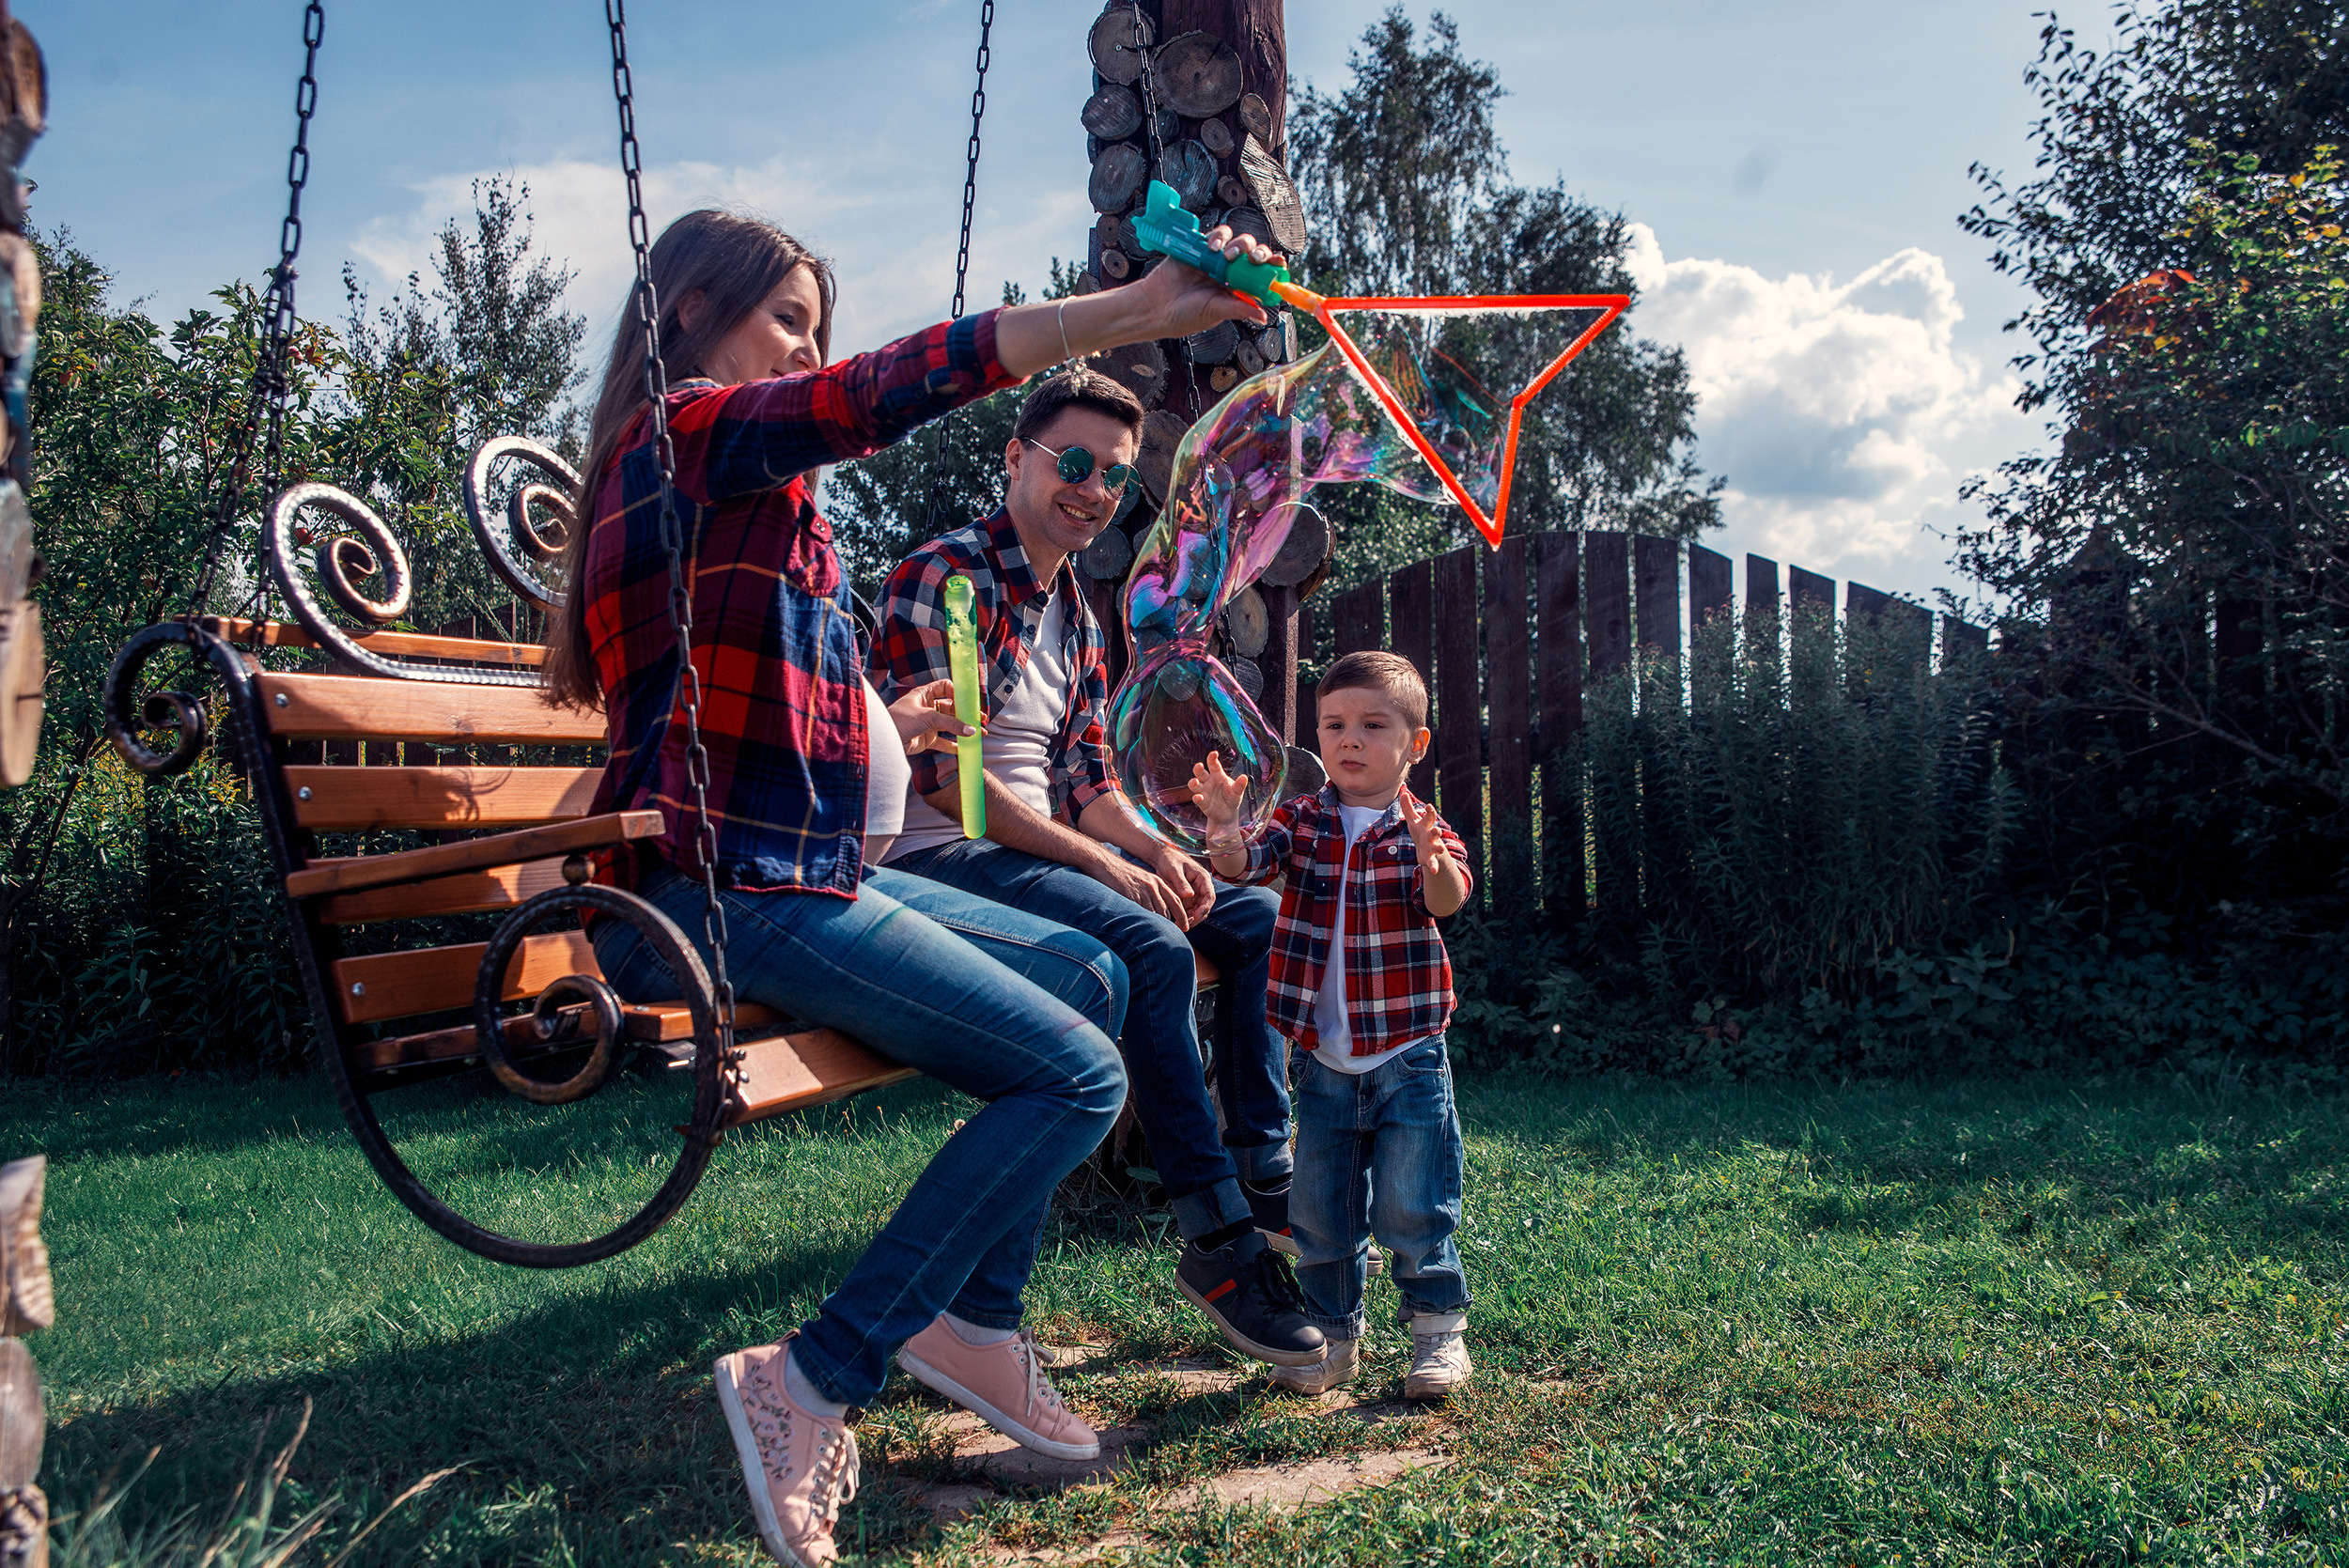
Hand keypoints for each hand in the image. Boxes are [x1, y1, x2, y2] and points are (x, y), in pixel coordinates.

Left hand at [887, 678, 974, 756]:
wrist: (884, 740)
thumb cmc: (899, 720)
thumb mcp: (927, 717)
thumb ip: (950, 723)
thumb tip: (971, 729)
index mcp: (924, 694)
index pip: (945, 687)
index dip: (957, 692)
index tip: (969, 701)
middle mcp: (927, 708)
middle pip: (951, 708)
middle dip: (965, 713)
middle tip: (980, 719)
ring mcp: (927, 724)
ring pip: (950, 725)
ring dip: (963, 729)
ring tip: (978, 733)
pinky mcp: (927, 739)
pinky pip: (944, 742)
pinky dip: (954, 745)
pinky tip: (965, 748)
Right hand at [1088, 849, 1195, 929]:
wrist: (1108, 866)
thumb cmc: (1125, 875)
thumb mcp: (1144, 880)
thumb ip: (1153, 893)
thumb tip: (1160, 912)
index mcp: (1158, 882)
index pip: (1175, 901)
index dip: (1181, 916)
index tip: (1185, 927)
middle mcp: (1153, 886)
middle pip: (1166, 910)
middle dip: (1170, 924)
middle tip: (1170, 935)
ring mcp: (1143, 891)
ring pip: (1156, 913)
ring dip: (1157, 925)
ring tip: (1157, 934)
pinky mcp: (1132, 896)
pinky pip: (1142, 913)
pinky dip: (1145, 922)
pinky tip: (1144, 928)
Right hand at [1126, 226, 1285, 338]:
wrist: (1156, 306)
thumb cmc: (1185, 315)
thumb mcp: (1216, 312)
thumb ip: (1239, 309)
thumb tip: (1263, 316)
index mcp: (1237, 289)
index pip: (1260, 275)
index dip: (1271, 267)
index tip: (1278, 264)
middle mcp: (1229, 272)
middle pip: (1252, 254)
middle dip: (1258, 253)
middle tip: (1254, 259)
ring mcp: (1215, 259)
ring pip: (1237, 241)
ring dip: (1238, 244)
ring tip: (1227, 255)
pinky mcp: (1199, 247)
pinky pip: (1216, 235)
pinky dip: (1218, 237)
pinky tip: (1212, 248)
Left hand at [1146, 840, 1217, 926]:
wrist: (1161, 858)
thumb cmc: (1169, 860)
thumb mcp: (1174, 870)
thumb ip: (1181, 882)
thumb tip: (1190, 895)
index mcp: (1202, 877)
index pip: (1209, 895)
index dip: (1205, 907)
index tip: (1197, 916)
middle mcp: (1201, 887)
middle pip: (1205, 906)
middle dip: (1198, 917)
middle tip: (1187, 925)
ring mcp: (1194, 894)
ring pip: (1198, 910)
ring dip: (1191, 920)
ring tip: (1181, 926)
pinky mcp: (1187, 899)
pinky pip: (1189, 911)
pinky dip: (1185, 917)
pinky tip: (1176, 922)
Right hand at [1186, 750, 1248, 828]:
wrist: (1228, 814)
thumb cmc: (1232, 798)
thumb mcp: (1237, 792)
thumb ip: (1239, 785)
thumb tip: (1244, 777)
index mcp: (1218, 775)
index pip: (1213, 765)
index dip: (1212, 758)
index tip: (1214, 754)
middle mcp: (1208, 781)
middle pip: (1200, 773)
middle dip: (1198, 769)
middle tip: (1199, 765)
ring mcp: (1204, 791)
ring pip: (1194, 784)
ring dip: (1193, 783)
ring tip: (1195, 782)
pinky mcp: (1202, 802)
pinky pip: (1197, 798)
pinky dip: (1197, 797)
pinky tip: (1199, 797)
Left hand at [1404, 794, 1448, 867]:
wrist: (1426, 850)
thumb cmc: (1419, 832)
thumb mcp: (1413, 820)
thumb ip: (1408, 807)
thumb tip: (1403, 792)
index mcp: (1426, 826)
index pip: (1430, 817)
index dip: (1430, 812)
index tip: (1428, 806)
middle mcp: (1431, 836)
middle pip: (1436, 832)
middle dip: (1437, 831)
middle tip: (1438, 830)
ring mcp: (1432, 847)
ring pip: (1437, 848)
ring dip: (1439, 848)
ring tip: (1441, 850)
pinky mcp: (1430, 859)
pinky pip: (1433, 863)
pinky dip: (1434, 867)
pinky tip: (1433, 872)